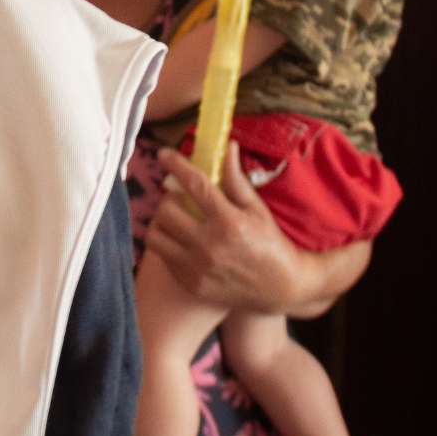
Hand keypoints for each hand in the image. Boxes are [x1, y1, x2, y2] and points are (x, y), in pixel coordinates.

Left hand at [143, 144, 309, 313]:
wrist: (280, 288)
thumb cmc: (271, 243)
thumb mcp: (257, 209)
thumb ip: (236, 179)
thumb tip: (228, 147)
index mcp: (229, 222)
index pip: (194, 184)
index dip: (176, 165)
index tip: (164, 154)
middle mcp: (209, 246)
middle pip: (167, 210)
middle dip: (170, 198)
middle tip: (179, 197)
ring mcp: (197, 268)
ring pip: (156, 235)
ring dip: (162, 222)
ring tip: (176, 219)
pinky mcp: (190, 283)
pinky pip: (163, 257)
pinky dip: (168, 244)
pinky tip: (183, 241)